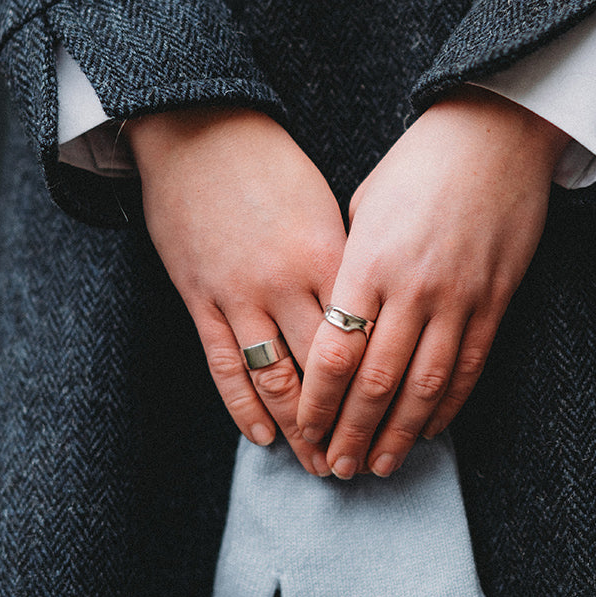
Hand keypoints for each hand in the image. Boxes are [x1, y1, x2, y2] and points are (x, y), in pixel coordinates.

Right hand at [127, 108, 345, 473]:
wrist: (196, 131)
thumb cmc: (272, 163)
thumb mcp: (326, 206)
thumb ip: (349, 263)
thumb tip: (377, 315)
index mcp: (326, 255)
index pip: (362, 339)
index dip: (380, 390)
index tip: (399, 425)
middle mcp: (284, 282)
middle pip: (323, 372)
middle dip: (342, 425)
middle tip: (359, 464)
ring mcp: (237, 294)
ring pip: (274, 379)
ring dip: (298, 429)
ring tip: (317, 465)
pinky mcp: (198, 298)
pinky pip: (223, 365)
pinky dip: (244, 406)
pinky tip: (264, 437)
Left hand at [296, 88, 568, 478]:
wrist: (494, 137)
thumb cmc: (417, 165)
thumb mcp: (363, 206)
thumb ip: (346, 265)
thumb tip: (331, 319)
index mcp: (368, 262)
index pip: (335, 351)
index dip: (318, 401)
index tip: (304, 432)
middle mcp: (413, 288)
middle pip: (376, 380)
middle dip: (351, 431)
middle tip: (334, 469)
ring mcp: (459, 298)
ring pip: (425, 385)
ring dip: (398, 433)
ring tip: (377, 465)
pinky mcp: (495, 301)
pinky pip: (468, 367)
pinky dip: (447, 405)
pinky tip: (429, 430)